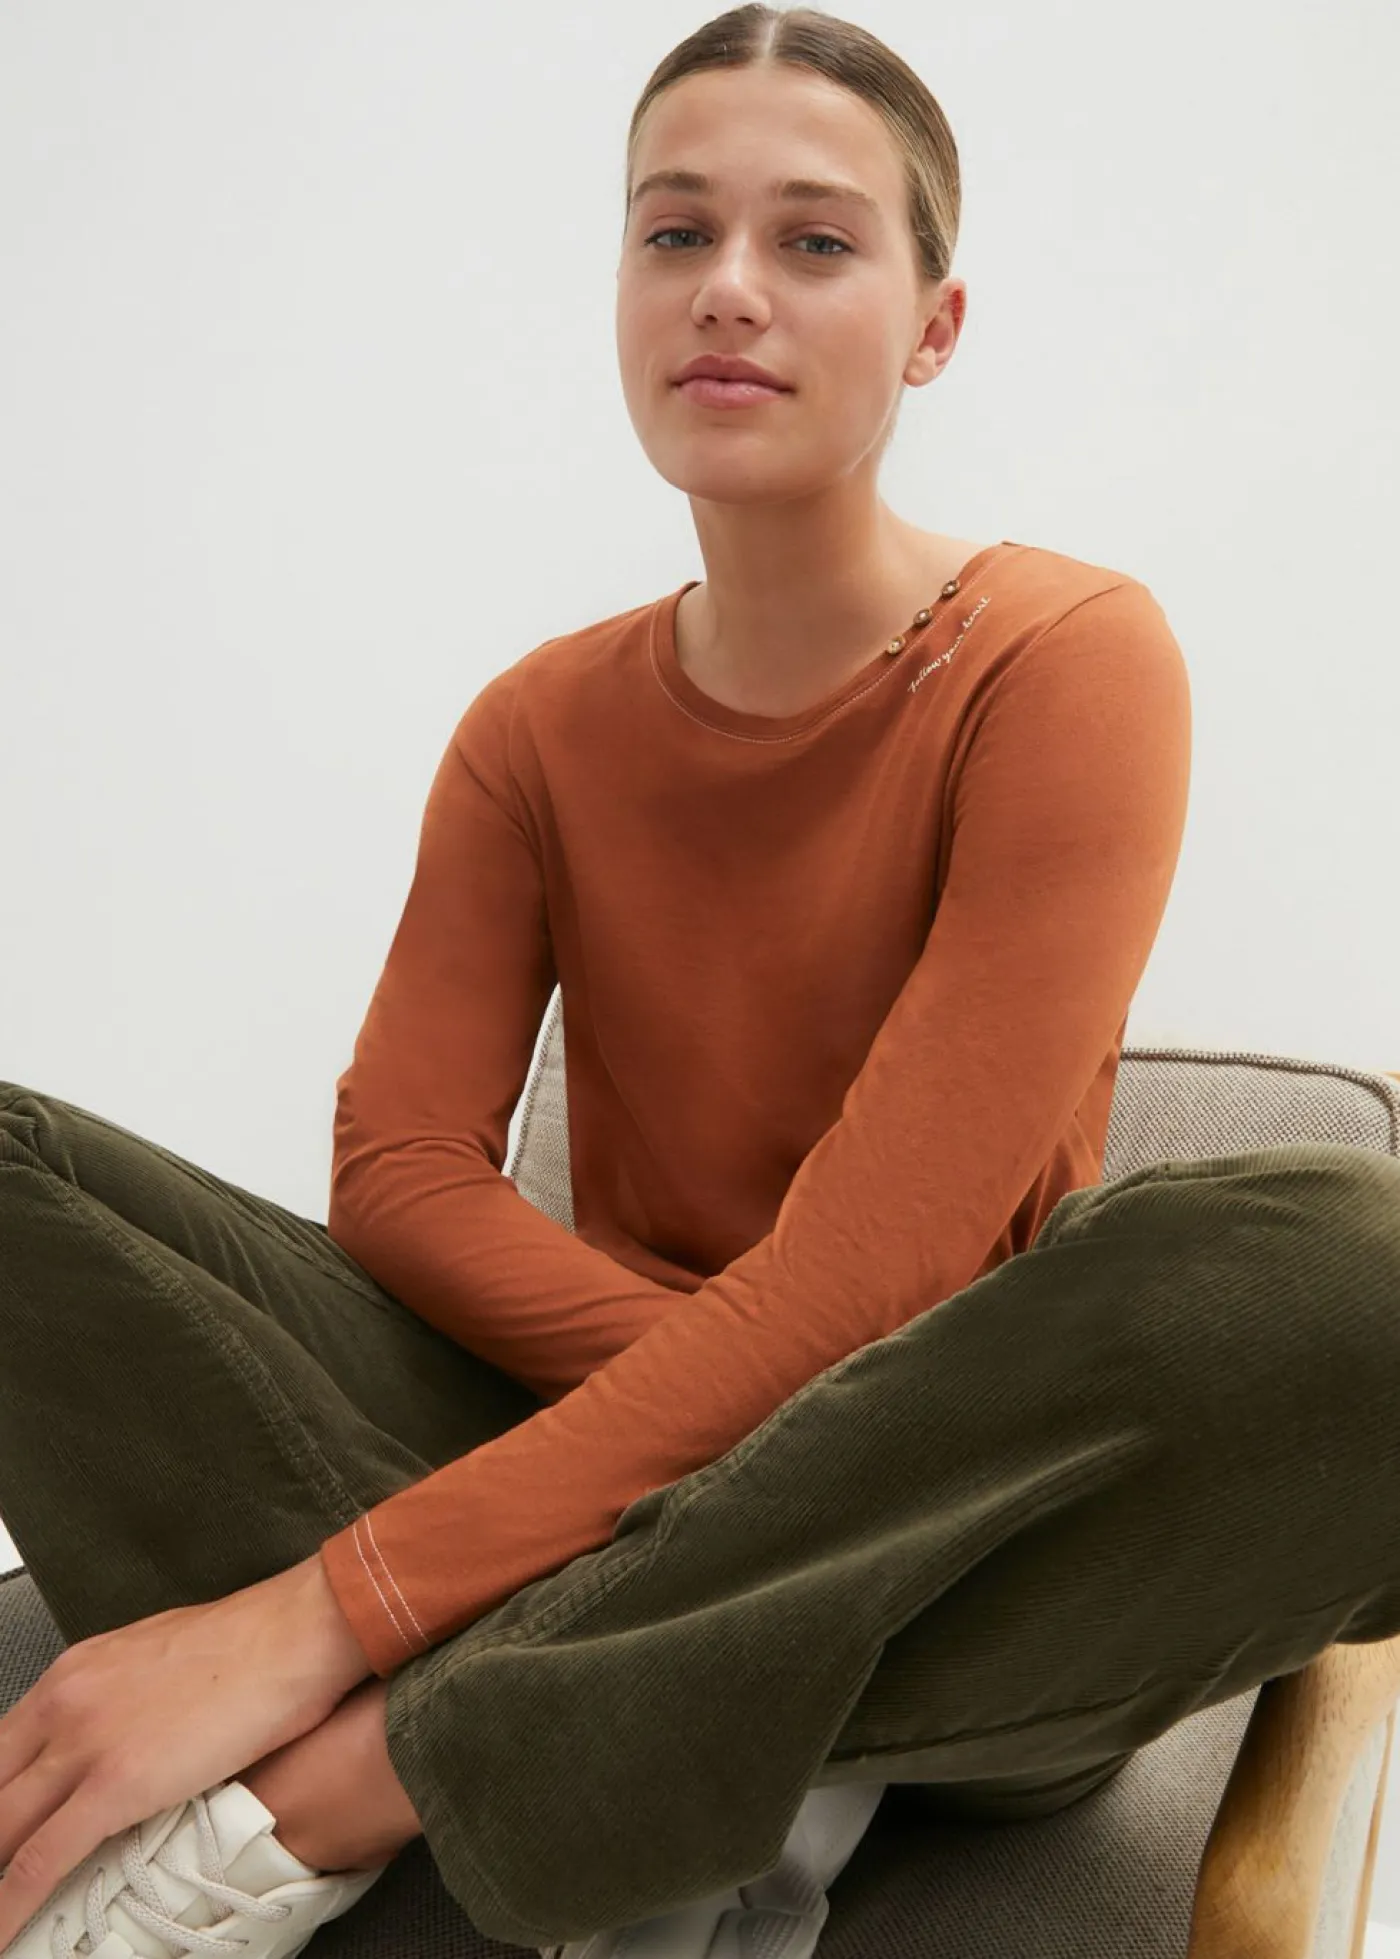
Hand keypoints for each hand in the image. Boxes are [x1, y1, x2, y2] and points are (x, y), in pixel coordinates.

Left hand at [0, 1552, 372, 1949]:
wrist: (293, 1633)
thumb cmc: (248, 1642)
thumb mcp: (160, 1660)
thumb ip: (122, 1699)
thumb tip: (122, 1734)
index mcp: (74, 1674)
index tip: (2, 1828)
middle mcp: (64, 1703)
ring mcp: (84, 1744)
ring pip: (0, 1828)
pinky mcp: (114, 1786)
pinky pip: (39, 1862)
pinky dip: (10, 1907)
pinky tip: (6, 1933)